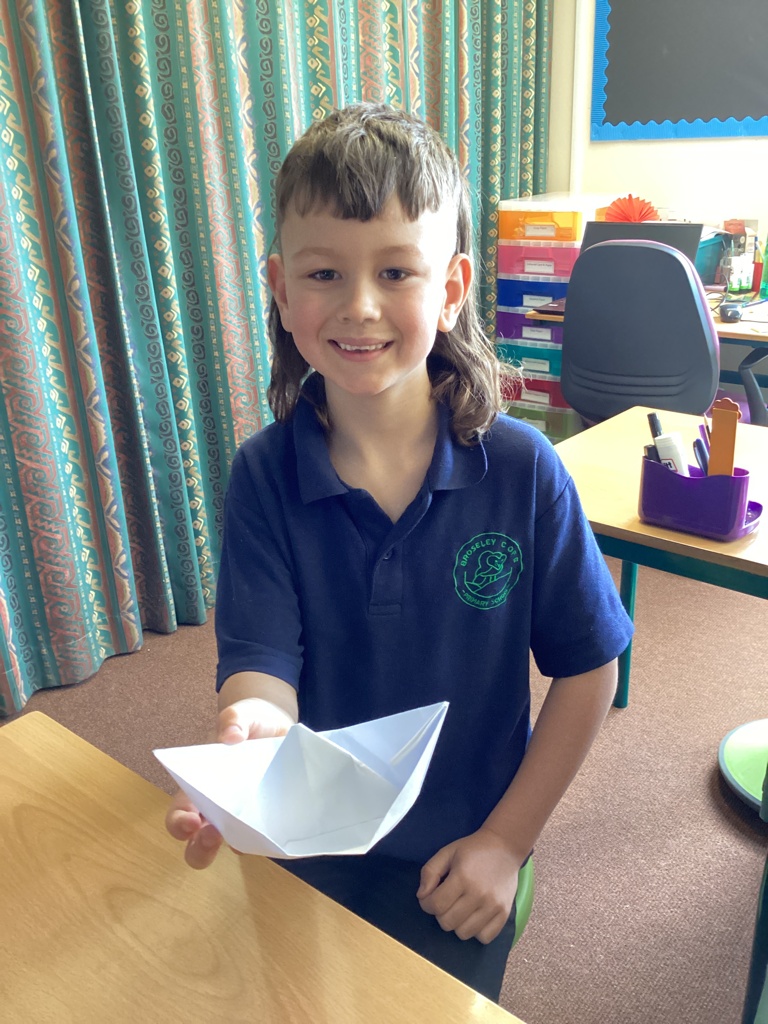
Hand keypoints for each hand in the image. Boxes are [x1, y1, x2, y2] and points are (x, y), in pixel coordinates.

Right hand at [165, 697, 295, 868]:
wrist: (278, 727)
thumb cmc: (248, 724)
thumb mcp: (240, 716)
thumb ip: (233, 720)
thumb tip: (231, 735)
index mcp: (200, 788)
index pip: (180, 813)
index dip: (179, 823)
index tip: (190, 821)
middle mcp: (218, 810)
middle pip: (198, 844)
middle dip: (200, 848)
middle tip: (213, 835)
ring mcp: (245, 819)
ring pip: (236, 846)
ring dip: (241, 845)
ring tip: (253, 834)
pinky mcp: (270, 819)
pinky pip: (269, 838)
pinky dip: (273, 838)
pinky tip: (282, 829)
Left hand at [417, 827, 520, 943]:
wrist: (505, 847)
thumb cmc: (473, 850)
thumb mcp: (447, 852)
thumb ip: (430, 872)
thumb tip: (422, 896)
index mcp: (462, 877)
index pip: (436, 905)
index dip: (426, 904)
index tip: (429, 897)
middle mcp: (479, 894)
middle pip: (447, 923)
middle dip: (440, 914)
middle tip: (446, 901)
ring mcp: (494, 906)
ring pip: (464, 933)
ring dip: (457, 924)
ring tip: (460, 909)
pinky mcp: (505, 914)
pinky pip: (484, 938)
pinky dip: (476, 932)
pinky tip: (475, 917)